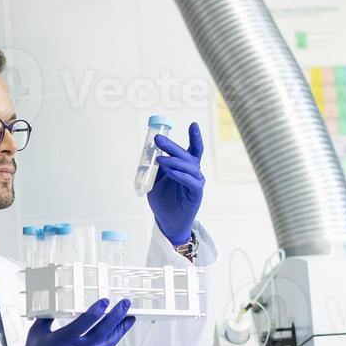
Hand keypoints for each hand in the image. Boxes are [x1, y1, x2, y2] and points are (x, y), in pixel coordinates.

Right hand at [11, 299, 135, 345]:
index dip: (97, 310)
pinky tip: (117, 333)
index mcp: (63, 339)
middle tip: (125, 304)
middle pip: (103, 330)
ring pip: (109, 342)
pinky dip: (112, 340)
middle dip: (117, 316)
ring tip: (129, 318)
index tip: (106, 301)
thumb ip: (47, 317)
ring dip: (120, 329)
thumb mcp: (36, 334)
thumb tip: (54, 304)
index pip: (85, 321)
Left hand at [147, 121, 204, 246]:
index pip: (192, 149)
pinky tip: (172, 173)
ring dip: (174, 161)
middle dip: (172, 146)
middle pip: (187, 155)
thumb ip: (156, 167)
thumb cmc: (163, 200)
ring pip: (189, 167)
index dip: (194, 137)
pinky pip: (191, 182)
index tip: (193, 124)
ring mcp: (196, 183)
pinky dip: (181, 176)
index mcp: (185, 167)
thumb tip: (150, 151)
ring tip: (160, 160)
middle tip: (158, 140)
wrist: (166, 222)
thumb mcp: (156, 180)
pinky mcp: (196, 194)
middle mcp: (193, 172)